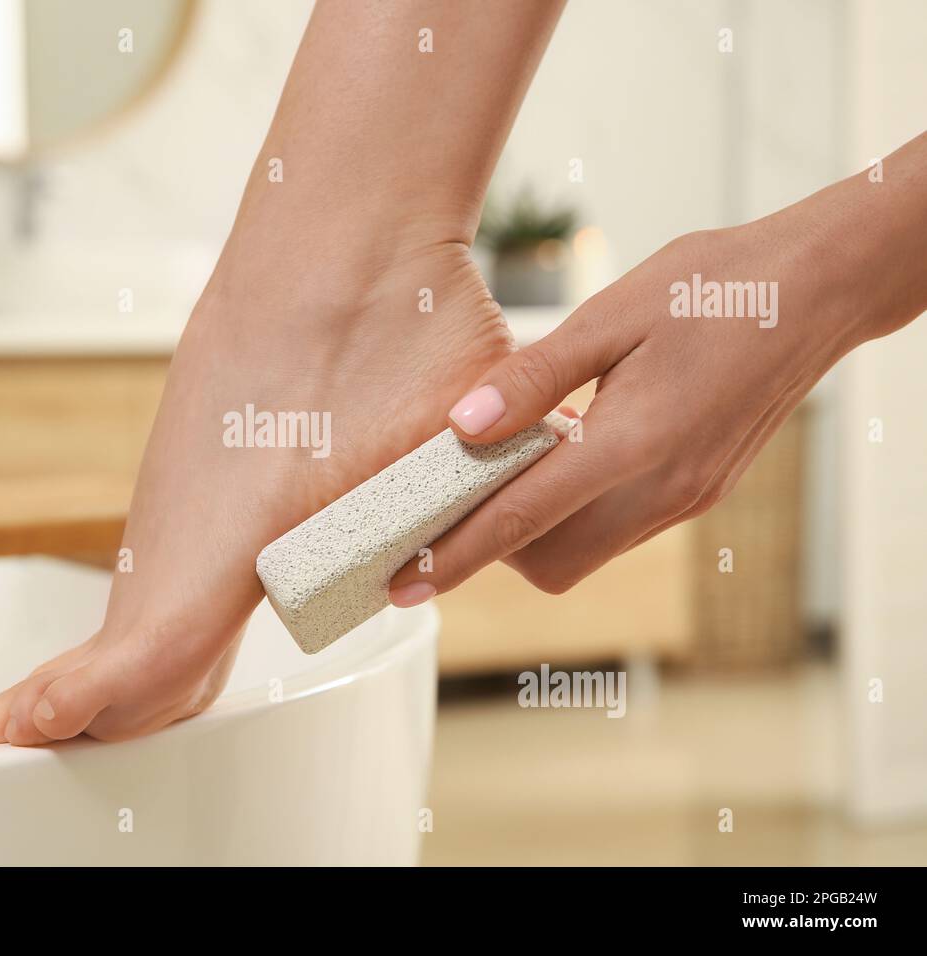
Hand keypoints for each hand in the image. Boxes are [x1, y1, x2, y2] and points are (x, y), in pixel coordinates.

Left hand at [389, 216, 876, 599]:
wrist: (817, 291)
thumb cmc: (712, 287)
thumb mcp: (609, 315)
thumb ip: (532, 378)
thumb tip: (461, 428)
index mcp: (634, 443)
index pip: (521, 520)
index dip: (453, 556)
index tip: (401, 584)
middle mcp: (663, 490)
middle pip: (551, 564)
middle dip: (494, 548)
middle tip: (457, 494)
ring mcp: (687, 499)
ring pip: (585, 553)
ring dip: (536, 530)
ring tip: (510, 464)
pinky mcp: (699, 494)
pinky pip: (618, 528)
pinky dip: (576, 510)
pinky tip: (568, 452)